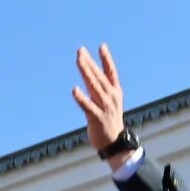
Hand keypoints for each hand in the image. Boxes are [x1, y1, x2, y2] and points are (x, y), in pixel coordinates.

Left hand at [71, 45, 131, 168]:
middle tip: (80, 51)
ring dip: (85, 73)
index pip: (111, 72)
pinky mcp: (97, 118)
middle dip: (89, 63)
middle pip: (98, 76)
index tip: (101, 46)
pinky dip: (81, 98)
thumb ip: (98, 90)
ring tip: (78, 61)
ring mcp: (105, 107)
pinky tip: (74, 89)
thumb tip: (88, 75)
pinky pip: (87, 106)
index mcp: (115, 92)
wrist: (115, 143)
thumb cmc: (109, 122)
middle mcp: (111, 97)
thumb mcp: (107, 103)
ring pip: (93, 87)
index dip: (107, 59)